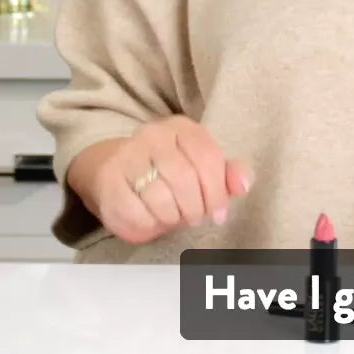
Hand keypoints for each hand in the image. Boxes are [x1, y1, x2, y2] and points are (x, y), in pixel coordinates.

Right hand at [80, 115, 252, 244]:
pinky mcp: (109, 180)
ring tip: (174, 217)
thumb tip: (244, 184)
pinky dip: (149, 224)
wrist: (116, 169)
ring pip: (160, 197)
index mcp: (183, 128)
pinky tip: (153, 220)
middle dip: (196, 208)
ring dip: (173, 217)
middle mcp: (154, 134)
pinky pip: (136, 212)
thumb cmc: (169, 172)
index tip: (219, 213)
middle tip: (196, 218)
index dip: (217, 192)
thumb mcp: (202, 168)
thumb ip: (228, 175)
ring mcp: (128, 155)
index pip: (208, 157)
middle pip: (185, 178)